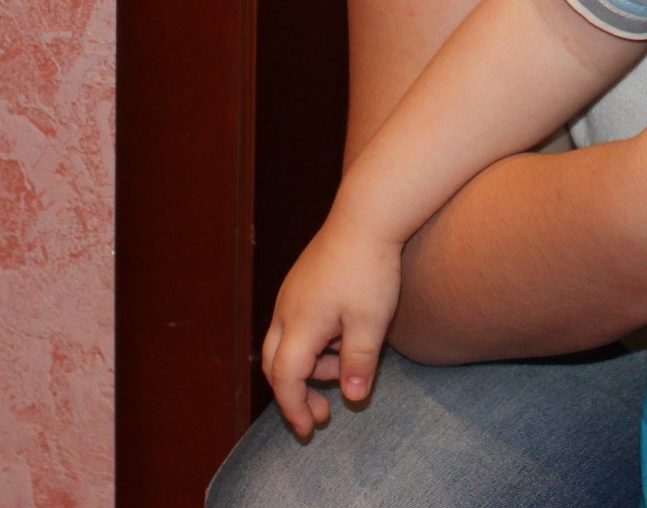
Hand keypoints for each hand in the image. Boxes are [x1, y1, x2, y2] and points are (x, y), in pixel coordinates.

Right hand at [259, 218, 402, 438]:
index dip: (294, 408)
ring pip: (287, 344)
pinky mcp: (302, 282)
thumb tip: (352, 399)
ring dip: (312, 366)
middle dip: (296, 393)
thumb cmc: (369, 268)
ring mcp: (292, 294)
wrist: (366, 215)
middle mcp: (286, 310)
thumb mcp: (371, 322)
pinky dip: (315, 344)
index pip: (284, 379)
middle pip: (276, 365)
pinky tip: (344, 339)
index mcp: (299, 325)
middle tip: (323, 414)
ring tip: (349, 368)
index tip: (309, 430)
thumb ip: (360, 363)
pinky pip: (297, 325)